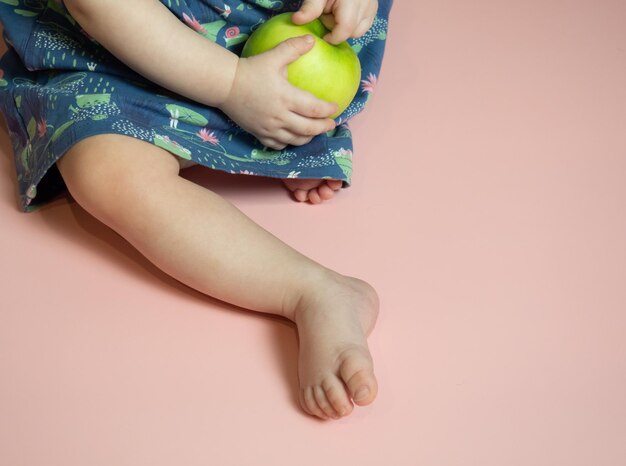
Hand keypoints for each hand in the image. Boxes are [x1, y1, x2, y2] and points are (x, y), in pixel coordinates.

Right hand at [218, 35, 337, 149]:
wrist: (225, 85)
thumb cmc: (251, 69)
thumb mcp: (272, 56)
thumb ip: (293, 48)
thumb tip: (311, 39)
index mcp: (286, 97)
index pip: (314, 108)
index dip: (328, 110)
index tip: (335, 107)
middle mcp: (280, 116)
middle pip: (308, 128)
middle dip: (323, 128)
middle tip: (331, 124)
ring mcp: (269, 128)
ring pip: (295, 140)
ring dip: (308, 137)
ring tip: (314, 131)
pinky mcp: (259, 134)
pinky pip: (278, 145)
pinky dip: (289, 143)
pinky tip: (293, 137)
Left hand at [292, 0, 377, 44]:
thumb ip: (310, 8)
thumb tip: (296, 21)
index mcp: (352, 0)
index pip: (346, 28)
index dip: (333, 37)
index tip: (322, 35)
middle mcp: (366, 3)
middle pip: (352, 31)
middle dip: (337, 29)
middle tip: (326, 15)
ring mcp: (372, 5)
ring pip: (359, 31)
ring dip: (345, 28)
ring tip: (335, 13)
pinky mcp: (373, 7)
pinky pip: (364, 24)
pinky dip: (353, 24)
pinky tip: (343, 14)